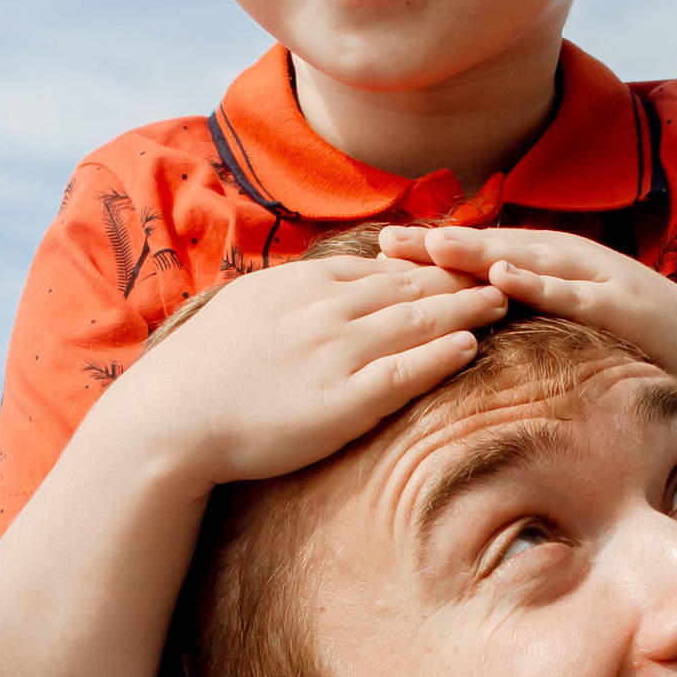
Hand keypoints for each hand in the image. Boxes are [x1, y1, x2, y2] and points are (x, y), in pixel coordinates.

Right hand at [98, 250, 502, 486]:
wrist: (171, 418)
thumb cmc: (204, 371)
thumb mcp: (248, 310)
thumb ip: (291, 296)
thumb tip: (318, 287)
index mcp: (304, 286)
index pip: (381, 265)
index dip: (427, 261)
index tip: (462, 258)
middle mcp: (326, 310)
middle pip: (410, 284)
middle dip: (461, 274)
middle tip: (505, 267)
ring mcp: (336, 353)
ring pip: (417, 320)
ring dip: (466, 306)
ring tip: (505, 298)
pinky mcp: (342, 401)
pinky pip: (404, 371)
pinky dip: (441, 354)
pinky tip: (471, 346)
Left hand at [377, 223, 676, 403]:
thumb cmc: (613, 335)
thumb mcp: (555, 321)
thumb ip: (513, 316)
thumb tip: (454, 326)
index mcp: (539, 265)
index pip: (473, 254)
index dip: (427, 251)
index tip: (376, 250)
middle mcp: (558, 260)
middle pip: (488, 248)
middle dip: (437, 244)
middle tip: (387, 241)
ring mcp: (588, 277)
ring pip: (524, 260)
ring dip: (478, 252)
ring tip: (434, 246)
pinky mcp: (615, 302)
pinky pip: (569, 293)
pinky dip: (536, 283)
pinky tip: (503, 277)